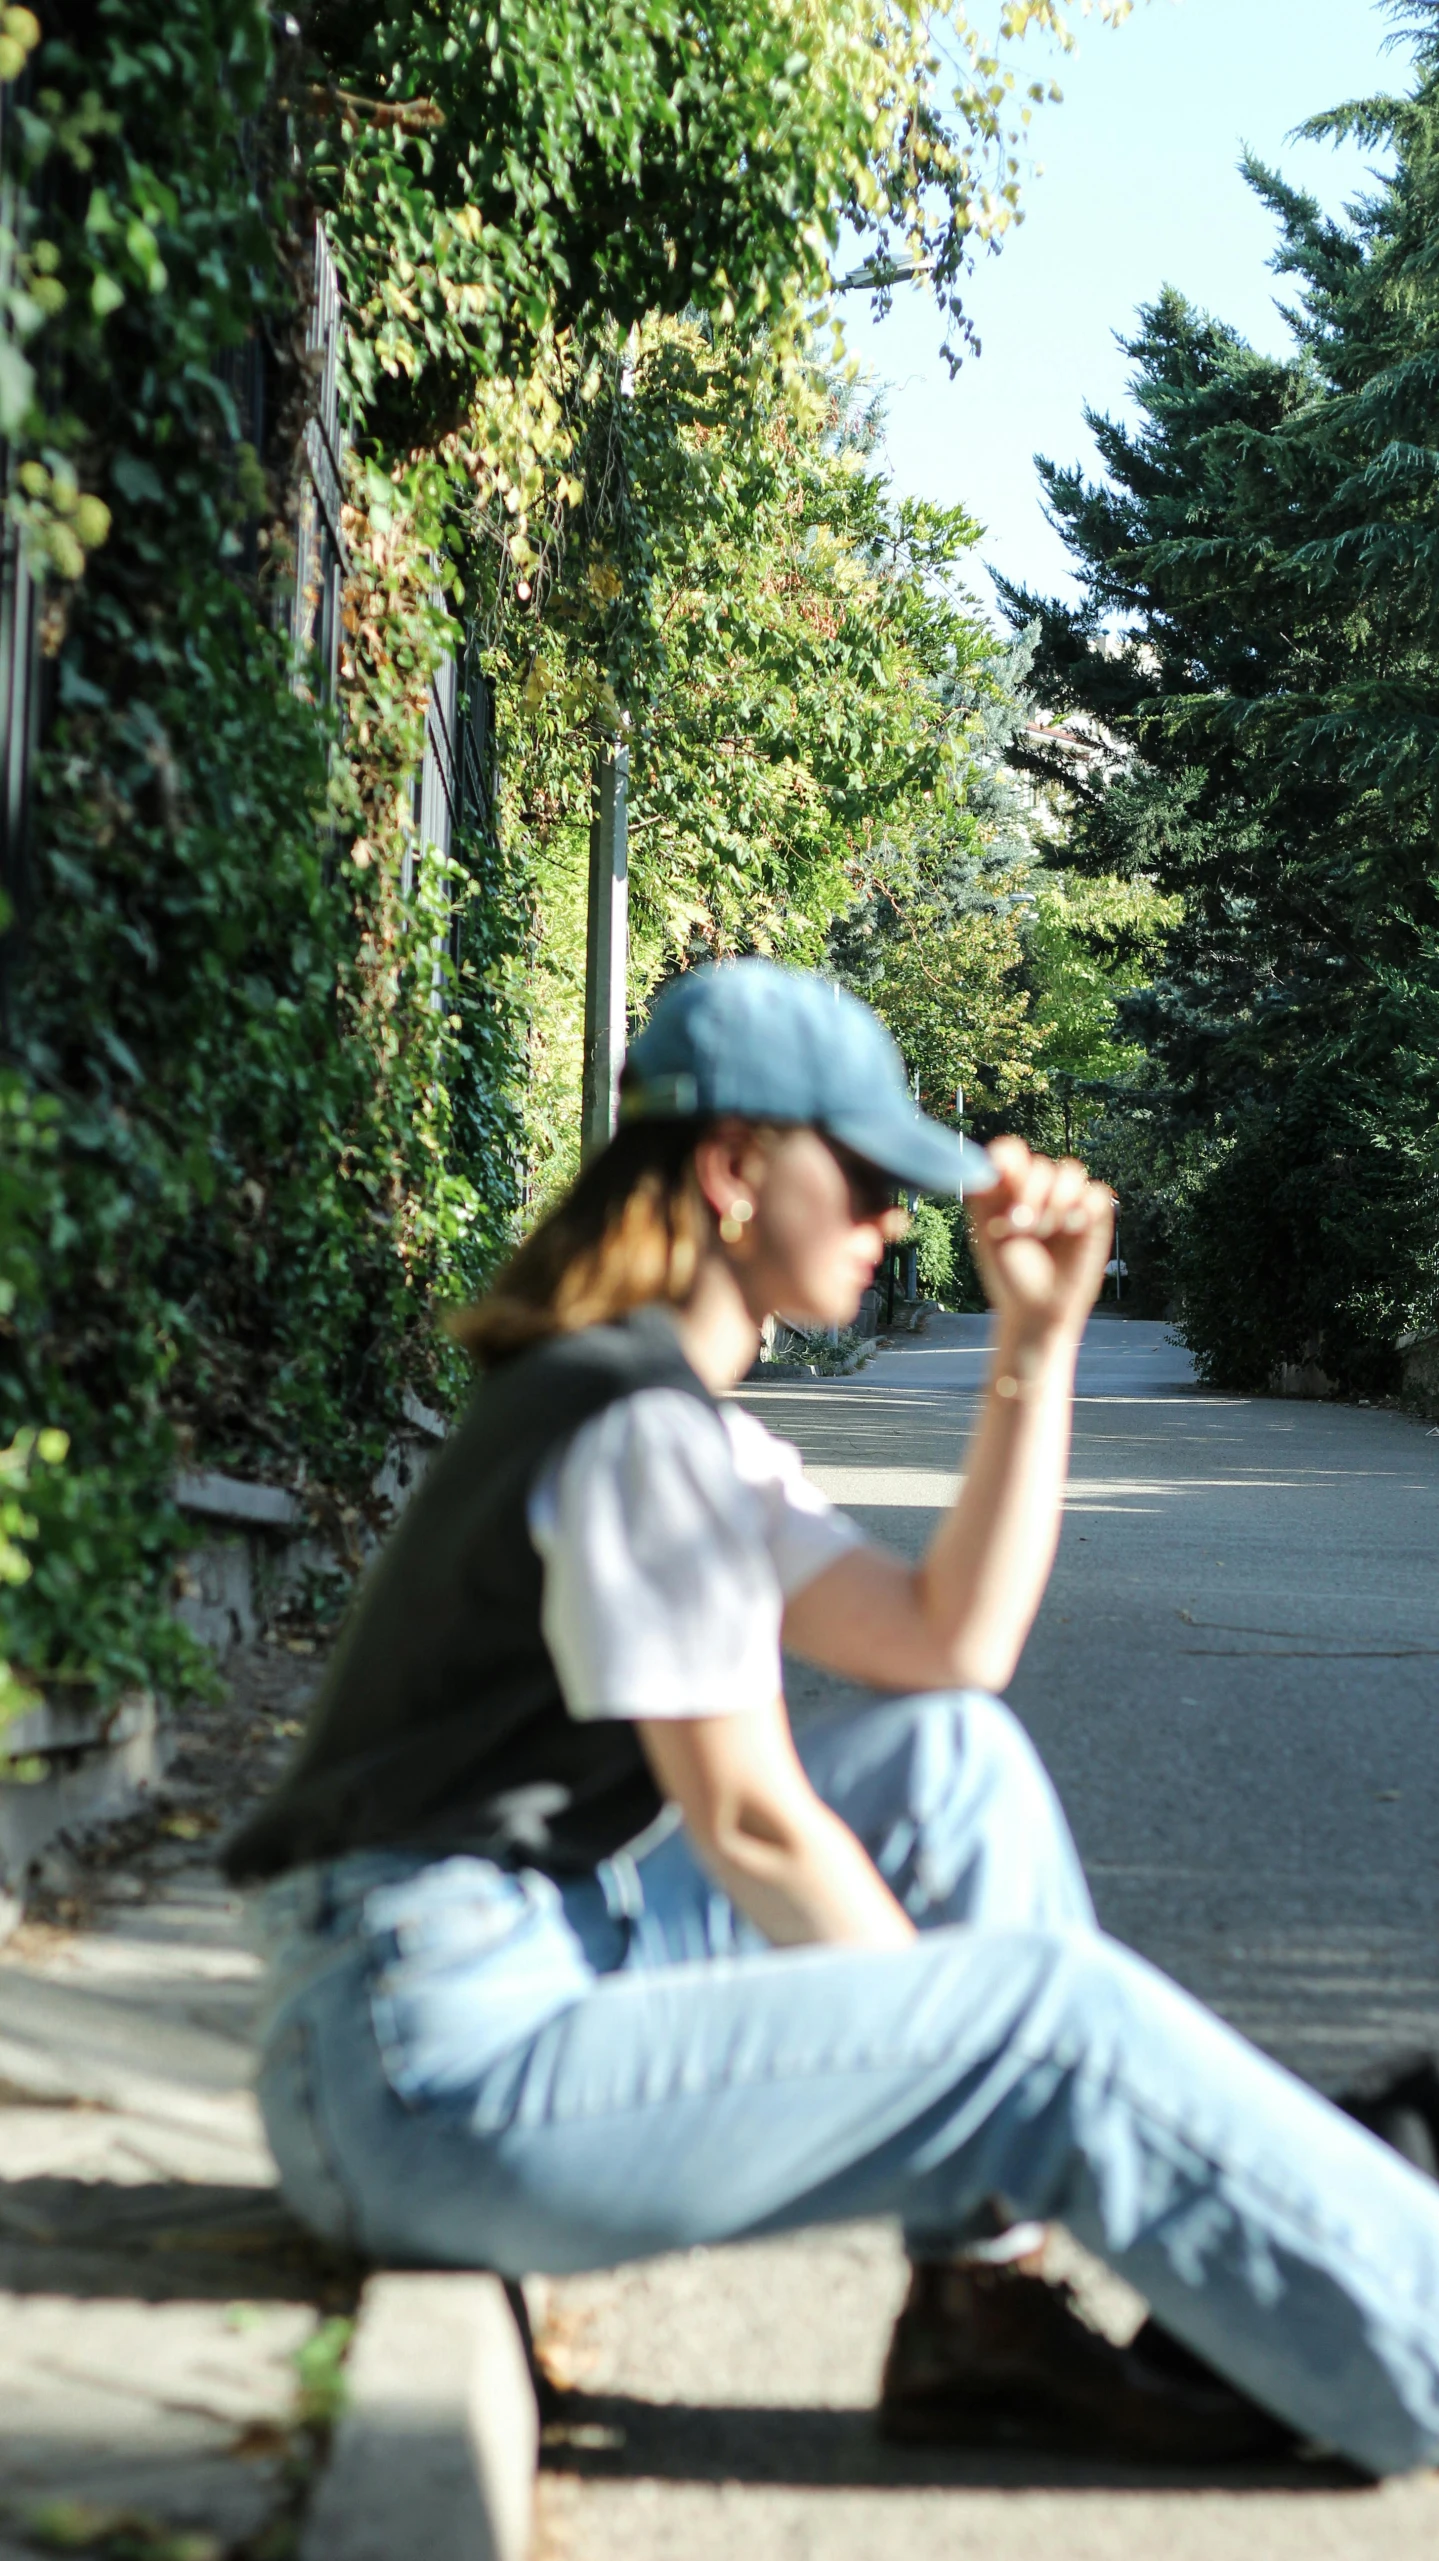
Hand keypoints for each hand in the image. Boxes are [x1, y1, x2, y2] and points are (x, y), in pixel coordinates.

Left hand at [966, 1136, 1113, 1345]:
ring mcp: (1067, 1204)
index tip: (1002, 1176)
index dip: (1010, 1158)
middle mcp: (1038, 1191)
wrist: (1036, 1311)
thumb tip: (990, 1162)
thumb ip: (985, 1196)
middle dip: (1030, 1190)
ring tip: (1045, 1229)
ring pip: (1071, 1170)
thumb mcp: (987, 1234)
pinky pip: (1097, 1193)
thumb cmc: (1008, 1275)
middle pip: (1041, 1164)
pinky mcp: (1093, 1219)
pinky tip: (1071, 1229)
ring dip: (1056, 1197)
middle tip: (1020, 1224)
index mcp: (1008, 1190)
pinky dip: (1084, 1206)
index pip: (1012, 1152)